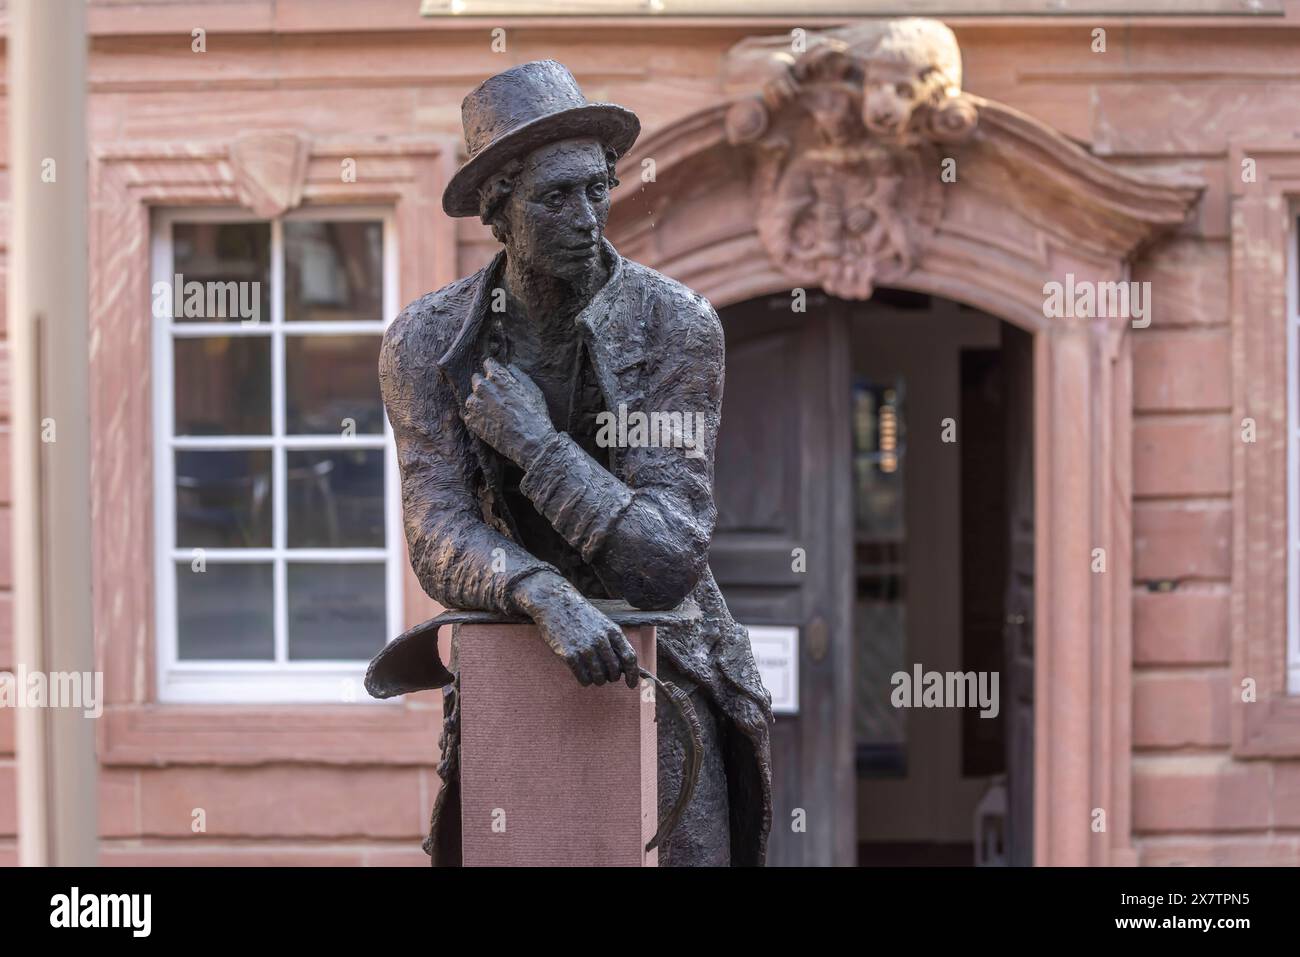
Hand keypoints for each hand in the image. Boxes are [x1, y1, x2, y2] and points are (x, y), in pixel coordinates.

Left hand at [463, 356, 554, 466]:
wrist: (530, 443)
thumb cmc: (536, 415)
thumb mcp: (533, 390)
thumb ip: (519, 375)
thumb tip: (508, 366)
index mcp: (498, 377)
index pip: (488, 363)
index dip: (494, 370)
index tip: (497, 377)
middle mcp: (483, 388)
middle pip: (476, 379)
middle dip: (484, 385)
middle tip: (496, 396)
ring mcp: (476, 406)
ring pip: (471, 398)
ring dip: (479, 402)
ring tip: (493, 412)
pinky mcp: (471, 422)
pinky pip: (468, 415)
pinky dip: (475, 417)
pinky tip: (488, 422)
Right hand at [512, 572, 638, 687]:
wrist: (554, 602)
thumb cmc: (580, 614)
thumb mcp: (602, 623)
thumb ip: (613, 641)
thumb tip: (624, 667)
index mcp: (612, 631)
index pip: (629, 658)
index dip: (633, 674)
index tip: (631, 684)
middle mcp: (600, 640)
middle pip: (614, 671)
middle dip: (611, 677)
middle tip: (605, 676)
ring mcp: (585, 648)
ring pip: (599, 678)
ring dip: (598, 680)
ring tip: (593, 675)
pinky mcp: (569, 655)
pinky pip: (583, 678)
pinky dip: (585, 681)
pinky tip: (582, 675)